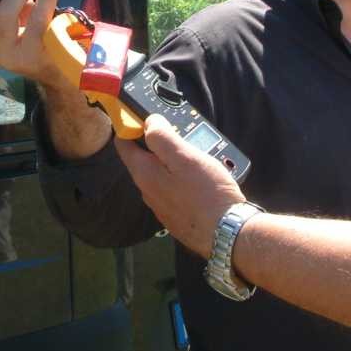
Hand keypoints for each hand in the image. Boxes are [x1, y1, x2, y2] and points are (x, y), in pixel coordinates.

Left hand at [116, 114, 243, 257]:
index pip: (123, 144)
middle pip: (145, 158)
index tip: (147, 117)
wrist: (227, 233)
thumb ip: (162, 137)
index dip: (131, 126)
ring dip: (177, 161)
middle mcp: (148, 191)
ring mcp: (162, 205)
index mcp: (144, 174)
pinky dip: (185, 178)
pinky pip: (176, 189)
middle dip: (161, 143)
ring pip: (163, 174)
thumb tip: (148, 122)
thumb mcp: (184, 156)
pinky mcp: (177, 215)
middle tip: (183, 134)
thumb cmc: (207, 193)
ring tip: (200, 155)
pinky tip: (204, 177)